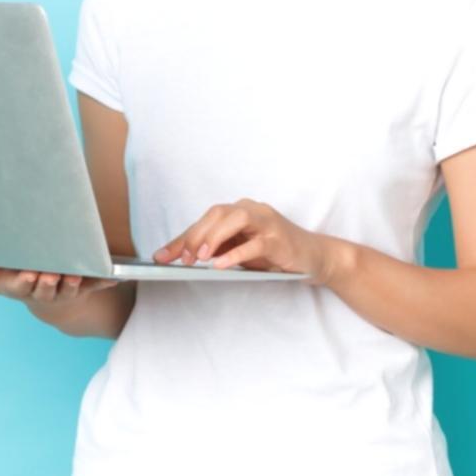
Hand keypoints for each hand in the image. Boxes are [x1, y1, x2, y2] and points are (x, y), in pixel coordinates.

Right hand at [0, 261, 121, 303]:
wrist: (54, 301)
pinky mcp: (86, 286)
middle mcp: (42, 290)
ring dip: (73, 281)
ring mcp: (64, 289)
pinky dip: (104, 280)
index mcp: (19, 286)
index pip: (16, 286)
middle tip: (47, 272)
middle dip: (46, 281)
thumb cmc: (17, 281)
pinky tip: (115, 277)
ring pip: (69, 286)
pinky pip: (97, 283)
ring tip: (74, 272)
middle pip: (43, 287)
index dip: (22, 281)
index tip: (26, 275)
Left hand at [152, 198, 339, 285]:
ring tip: (200, 258)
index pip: (205, 220)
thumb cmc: (273, 253)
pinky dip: (236, 254)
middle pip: (217, 214)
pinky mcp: (279, 238)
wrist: (313, 257)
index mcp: (239, 211)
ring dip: (214, 237)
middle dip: (195, 236)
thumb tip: (183, 257)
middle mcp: (252, 210)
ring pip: (236, 219)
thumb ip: (216, 250)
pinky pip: (255, 243)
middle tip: (181, 258)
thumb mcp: (240, 250)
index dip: (182, 237)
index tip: (161, 256)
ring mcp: (267, 222)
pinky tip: (220, 265)